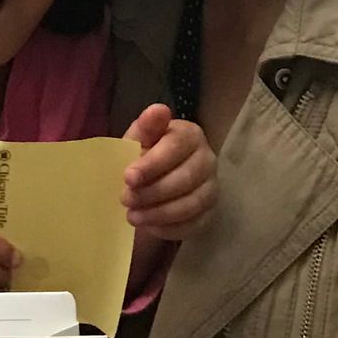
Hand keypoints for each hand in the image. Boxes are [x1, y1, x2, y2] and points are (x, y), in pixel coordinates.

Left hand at [122, 105, 216, 241]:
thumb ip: (146, 126)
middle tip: (125, 199)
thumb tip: (159, 109)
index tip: (128, 178)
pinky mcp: (210, 213)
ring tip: (133, 216)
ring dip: (159, 213)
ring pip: (192, 204)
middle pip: (186, 178)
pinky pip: (194, 224)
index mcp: (190, 135)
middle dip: (153, 191)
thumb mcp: (139, 140)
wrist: (152, 183)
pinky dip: (169, 228)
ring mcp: (212, 188)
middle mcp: (208, 159)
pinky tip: (149, 226)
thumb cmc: (145, 155)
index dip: (152, 164)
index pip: (176, 147)